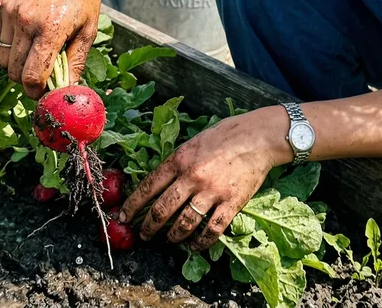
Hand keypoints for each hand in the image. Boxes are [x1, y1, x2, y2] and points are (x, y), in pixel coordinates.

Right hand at [0, 0, 100, 98]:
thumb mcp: (88, 29)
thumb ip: (76, 61)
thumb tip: (67, 89)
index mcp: (50, 29)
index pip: (32, 76)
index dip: (37, 91)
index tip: (44, 91)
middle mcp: (26, 22)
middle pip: (15, 72)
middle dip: (27, 81)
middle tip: (41, 76)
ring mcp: (10, 13)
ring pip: (2, 59)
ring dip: (15, 66)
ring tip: (32, 57)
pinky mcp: (1, 6)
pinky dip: (2, 52)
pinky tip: (18, 47)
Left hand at [119, 106, 292, 250]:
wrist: (258, 137)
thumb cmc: (225, 135)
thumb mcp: (192, 142)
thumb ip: (177, 162)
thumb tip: (159, 182)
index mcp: (179, 159)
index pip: (149, 186)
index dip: (133, 205)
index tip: (124, 217)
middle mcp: (192, 177)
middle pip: (163, 209)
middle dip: (149, 226)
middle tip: (144, 234)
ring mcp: (212, 191)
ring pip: (185, 223)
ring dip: (173, 236)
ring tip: (170, 240)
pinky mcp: (231, 203)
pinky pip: (212, 229)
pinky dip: (201, 241)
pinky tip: (195, 245)